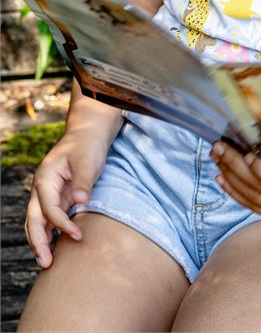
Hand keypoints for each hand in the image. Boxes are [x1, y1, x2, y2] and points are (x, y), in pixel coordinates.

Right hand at [25, 130, 109, 267]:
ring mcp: (48, 195)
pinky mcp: (58, 199)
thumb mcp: (87, 160)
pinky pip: (50, 220)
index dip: (61, 224)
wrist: (88, 134)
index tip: (78, 235)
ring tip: (48, 263)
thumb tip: (80, 201)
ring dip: (41, 242)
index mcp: (45, 179)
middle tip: (46, 264)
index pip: (48, 208)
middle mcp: (42, 189)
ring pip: (38, 223)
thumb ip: (83, 181)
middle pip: (33, 220)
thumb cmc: (87, 145)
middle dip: (38, 242)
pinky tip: (57, 248)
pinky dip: (51, 234)